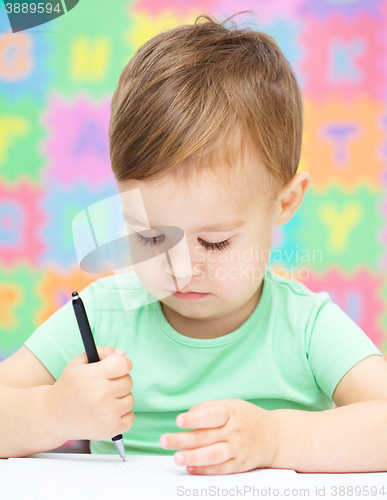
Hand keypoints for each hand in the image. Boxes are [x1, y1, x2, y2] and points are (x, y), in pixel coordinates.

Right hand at [46, 346, 134, 441]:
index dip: (124, 363)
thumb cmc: (69, 386)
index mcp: (94, 375)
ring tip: (104, 400)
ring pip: (130, 399)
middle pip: (128, 381)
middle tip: (105, 385)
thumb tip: (123, 354)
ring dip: (120, 398)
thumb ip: (102, 352)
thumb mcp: (79, 363)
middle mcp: (101, 394)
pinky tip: (107, 413)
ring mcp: (107, 414)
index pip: (124, 364)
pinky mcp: (111, 429)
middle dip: (119, 381)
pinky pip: (130, 418)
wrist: (53, 416)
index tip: (118, 367)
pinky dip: (122, 415)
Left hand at [159, 398, 278, 474]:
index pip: (211, 415)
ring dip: (193, 457)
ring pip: (213, 455)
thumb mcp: (231, 405)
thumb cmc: (246, 417)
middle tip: (164, 441)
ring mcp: (238, 449)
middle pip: (206, 436)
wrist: (275, 436)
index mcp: (231, 412)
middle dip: (183, 439)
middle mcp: (235, 431)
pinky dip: (205, 470)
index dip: (195, 418)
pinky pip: (220, 469)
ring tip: (176, 457)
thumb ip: (208, 408)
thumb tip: (187, 416)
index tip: (179, 420)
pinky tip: (190, 467)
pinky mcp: (240, 465)